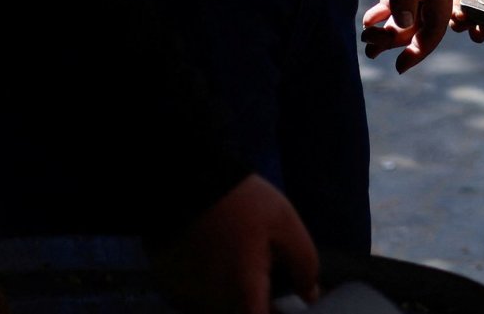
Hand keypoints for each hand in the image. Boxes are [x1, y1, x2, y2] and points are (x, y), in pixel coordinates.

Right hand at [146, 174, 318, 313]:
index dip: (277, 313)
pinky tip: (221, 263)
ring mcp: (188, 299)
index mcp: (243, 289)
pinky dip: (214, 290)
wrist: (186, 183)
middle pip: (242, 313)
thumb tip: (311, 294)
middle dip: (259, 304)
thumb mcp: (284, 224)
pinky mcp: (173, 290)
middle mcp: (212, 303)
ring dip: (236, 298)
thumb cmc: (240, 202)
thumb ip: (303, 263)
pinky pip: (200, 301)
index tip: (286, 305)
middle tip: (269, 277)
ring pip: (222, 308)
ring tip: (243, 262)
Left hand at [360, 0, 454, 73]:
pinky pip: (397, 0)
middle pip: (419, 23)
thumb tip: (405, 27)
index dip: (421, 48)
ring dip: (387, 28)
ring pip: (406, 13)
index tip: (402, 66)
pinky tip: (369, 19)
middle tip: (371, 50)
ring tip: (366, 38)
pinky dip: (383, 11)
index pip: (436, 24)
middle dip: (397, 40)